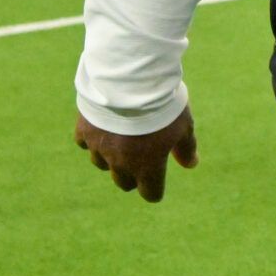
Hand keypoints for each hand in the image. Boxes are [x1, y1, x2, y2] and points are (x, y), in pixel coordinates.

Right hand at [74, 105, 198, 202]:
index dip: (154, 190)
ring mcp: (99, 148)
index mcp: (147, 166)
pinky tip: (103, 127)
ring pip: (102, 164)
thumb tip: (191, 164)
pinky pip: (85, 143)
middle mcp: (120, 163)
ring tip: (123, 139)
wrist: (131, 83)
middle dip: (133, 176)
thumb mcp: (183, 126)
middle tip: (141, 160)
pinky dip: (93, 138)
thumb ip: (186, 148)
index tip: (156, 184)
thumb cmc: (163, 106)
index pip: (150, 192)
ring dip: (112, 158)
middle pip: (124, 182)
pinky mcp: (84, 131)